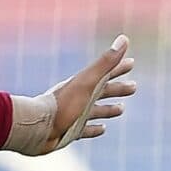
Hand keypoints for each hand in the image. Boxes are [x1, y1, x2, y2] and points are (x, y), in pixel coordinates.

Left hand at [8, 35, 135, 154]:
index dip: (118, 67)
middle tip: (134, 87)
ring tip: (121, 109)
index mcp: (83, 84)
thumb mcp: (88, 81)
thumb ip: (106, 62)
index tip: (131, 63)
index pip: (105, 73)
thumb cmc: (63, 103)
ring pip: (96, 110)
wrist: (37, 126)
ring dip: (109, 109)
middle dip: (118, 88)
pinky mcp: (70, 131)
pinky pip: (86, 129)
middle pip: (102, 91)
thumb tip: (124, 39)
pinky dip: (95, 128)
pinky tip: (103, 129)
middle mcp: (78, 98)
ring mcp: (74, 115)